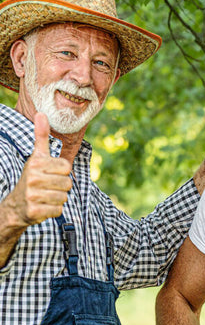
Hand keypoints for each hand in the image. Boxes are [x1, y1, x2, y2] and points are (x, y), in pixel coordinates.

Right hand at [5, 113, 71, 227]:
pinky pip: (58, 210)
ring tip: (45, 196)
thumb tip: (41, 113)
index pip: (67, 168)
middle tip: (48, 187)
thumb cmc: (32, 177)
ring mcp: (32, 195)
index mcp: (36, 163)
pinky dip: (54, 210)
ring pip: (64, 197)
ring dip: (58, 199)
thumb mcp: (37, 156)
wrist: (16, 205)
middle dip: (61, 187)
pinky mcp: (35, 211)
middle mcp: (33, 178)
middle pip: (68, 183)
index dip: (62, 172)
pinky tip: (43, 206)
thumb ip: (41, 136)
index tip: (50, 173)